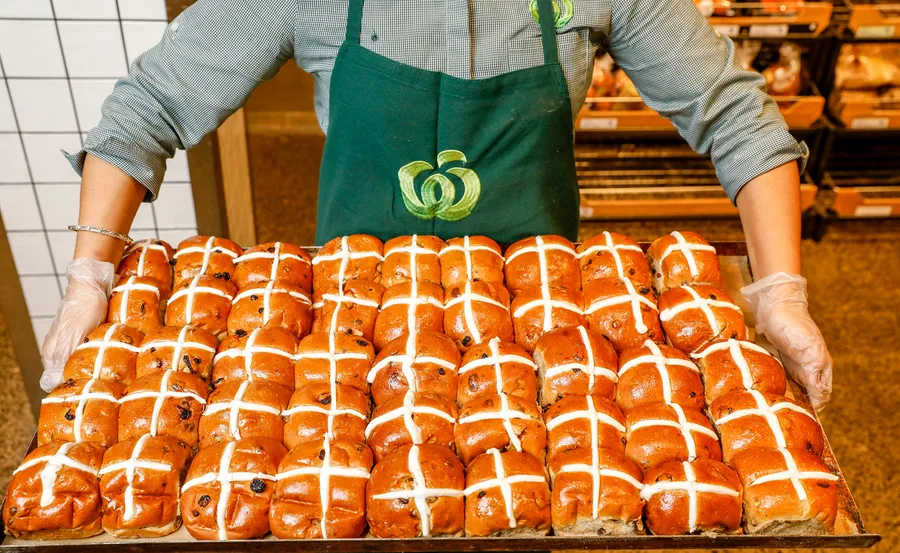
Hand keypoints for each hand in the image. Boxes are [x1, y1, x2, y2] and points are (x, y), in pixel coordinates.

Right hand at [40, 258, 115, 391]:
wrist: (95, 284)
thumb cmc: (82, 308)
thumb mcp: (71, 336)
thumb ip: (63, 357)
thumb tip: (56, 380)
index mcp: (52, 353)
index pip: (59, 379)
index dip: (74, 384)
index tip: (89, 388)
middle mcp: (63, 349)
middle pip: (76, 371)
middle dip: (90, 375)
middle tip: (106, 379)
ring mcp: (78, 341)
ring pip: (89, 361)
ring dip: (100, 364)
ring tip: (114, 368)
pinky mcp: (92, 334)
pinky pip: (99, 349)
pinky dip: (107, 352)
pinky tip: (117, 354)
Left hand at [741, 272, 832, 410]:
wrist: (775, 305)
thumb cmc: (794, 324)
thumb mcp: (809, 348)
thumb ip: (815, 372)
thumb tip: (820, 399)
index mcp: (820, 368)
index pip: (820, 397)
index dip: (813, 409)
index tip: (800, 420)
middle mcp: (807, 369)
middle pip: (806, 396)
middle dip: (797, 407)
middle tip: (783, 419)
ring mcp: (791, 366)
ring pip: (790, 390)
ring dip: (784, 400)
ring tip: (772, 412)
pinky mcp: (776, 361)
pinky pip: (776, 380)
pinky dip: (772, 389)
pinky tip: (764, 396)